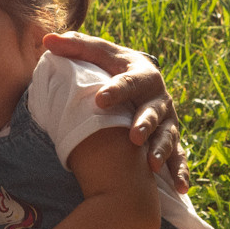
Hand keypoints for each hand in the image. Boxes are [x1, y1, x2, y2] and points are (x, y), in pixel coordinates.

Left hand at [43, 31, 187, 189]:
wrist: (143, 82)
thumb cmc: (115, 68)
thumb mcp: (100, 55)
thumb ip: (76, 47)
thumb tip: (47, 39)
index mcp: (143, 74)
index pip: (130, 81)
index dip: (116, 90)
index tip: (100, 99)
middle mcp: (159, 98)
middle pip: (154, 111)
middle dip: (145, 124)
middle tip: (133, 136)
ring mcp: (167, 120)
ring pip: (169, 136)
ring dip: (163, 150)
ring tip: (152, 165)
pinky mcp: (172, 139)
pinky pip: (180, 157)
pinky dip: (181, 171)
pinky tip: (181, 188)